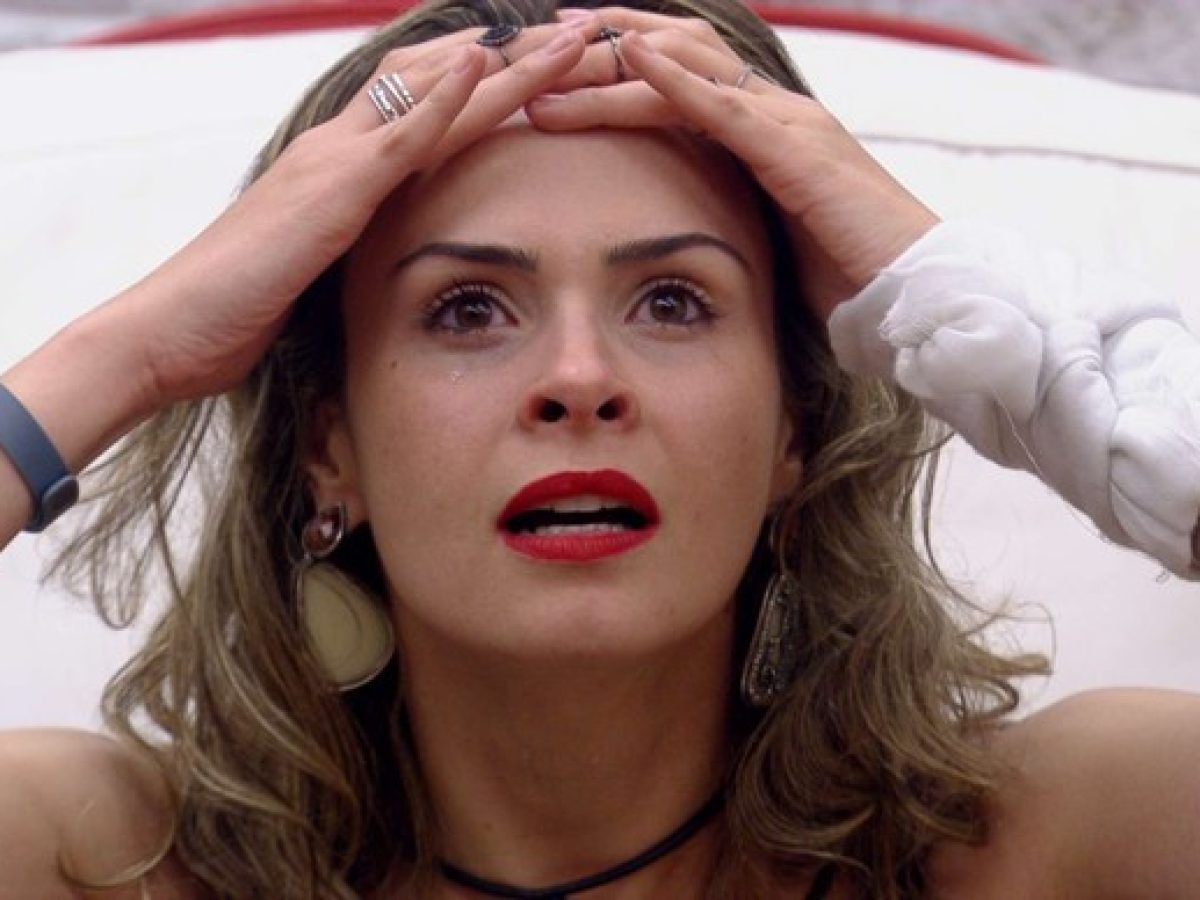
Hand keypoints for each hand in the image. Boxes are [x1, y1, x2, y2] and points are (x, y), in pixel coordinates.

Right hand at [118, 20, 594, 408]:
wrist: (173, 328)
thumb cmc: (238, 307)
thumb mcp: (312, 266)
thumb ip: (349, 244)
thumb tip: (382, 254)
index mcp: (339, 164)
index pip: (422, 101)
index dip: (483, 80)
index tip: (539, 63)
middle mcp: (340, 145)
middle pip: (441, 80)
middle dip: (516, 54)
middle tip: (582, 31)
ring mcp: (336, 159)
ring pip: (437, 91)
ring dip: (512, 61)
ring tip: (574, 34)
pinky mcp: (334, 190)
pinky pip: (401, 132)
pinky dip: (447, 95)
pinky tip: (490, 60)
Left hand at [526, 9, 938, 319]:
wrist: (913, 291)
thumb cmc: (845, 271)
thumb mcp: (773, 230)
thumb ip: (734, 207)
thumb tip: (687, 221)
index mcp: (768, 128)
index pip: (686, 71)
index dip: (625, 57)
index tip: (564, 57)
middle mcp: (777, 111)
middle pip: (679, 53)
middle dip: (608, 41)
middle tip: (542, 38)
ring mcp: (790, 125)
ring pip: (691, 70)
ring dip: (619, 62)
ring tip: (558, 55)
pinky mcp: (799, 154)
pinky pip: (727, 107)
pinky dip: (677, 80)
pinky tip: (633, 60)